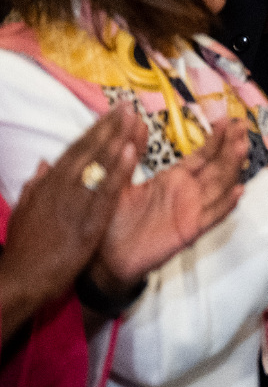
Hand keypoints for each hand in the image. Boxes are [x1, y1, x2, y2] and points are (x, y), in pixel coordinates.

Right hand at [0, 107, 141, 339]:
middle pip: (88, 151)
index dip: (94, 131)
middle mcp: (60, 188)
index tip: (110, 114)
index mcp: (48, 186)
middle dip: (108, 126)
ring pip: (98, 165)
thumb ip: (36, 187)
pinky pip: (107, 191)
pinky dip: (119, 169)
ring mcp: (74, 204)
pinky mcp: (87, 222)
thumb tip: (44, 164)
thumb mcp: (25, 213)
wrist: (18, 281)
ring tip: (131, 117)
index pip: (74, 152)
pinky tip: (131, 151)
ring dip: (116, 138)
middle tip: (126, 105)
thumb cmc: (23, 250)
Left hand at [90, 120, 247, 294]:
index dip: (217, 139)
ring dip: (232, 168)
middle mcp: (188, 194)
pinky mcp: (189, 231)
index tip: (229, 120)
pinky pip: (212, 217)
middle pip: (217, 167)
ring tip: (241, 148)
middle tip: (242, 126)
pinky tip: (239, 191)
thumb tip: (137, 122)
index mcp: (174, 180)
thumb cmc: (112, 221)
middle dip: (230, 147)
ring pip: (219, 187)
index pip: (203, 156)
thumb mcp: (120, 180)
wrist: (104, 258)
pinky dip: (226, 205)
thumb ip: (132, 153)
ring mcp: (191, 212)